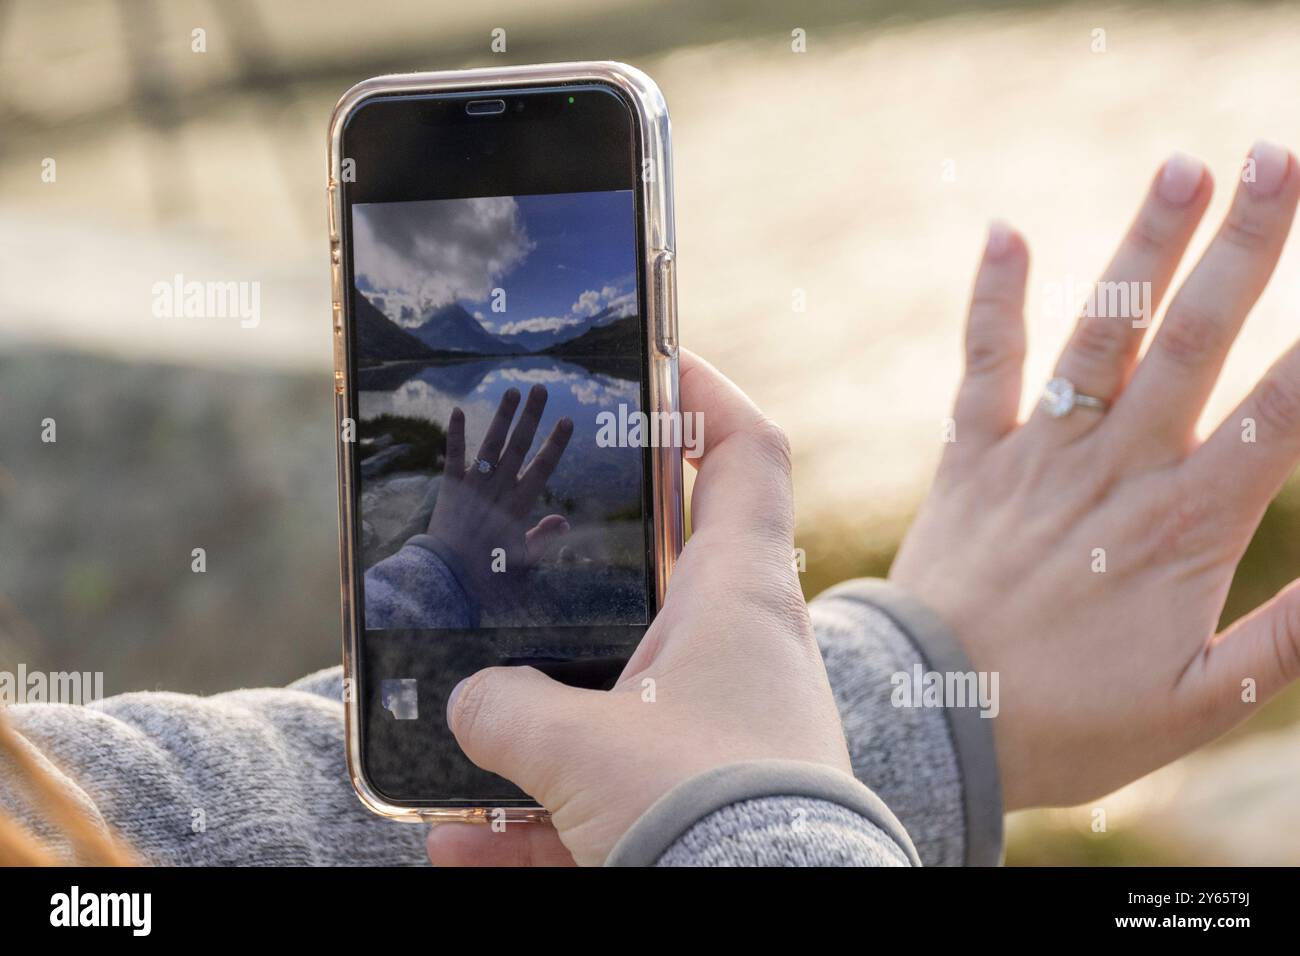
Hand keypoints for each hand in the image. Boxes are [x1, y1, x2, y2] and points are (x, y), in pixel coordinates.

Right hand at [426, 351, 851, 865]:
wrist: (766, 919)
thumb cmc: (702, 812)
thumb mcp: (577, 747)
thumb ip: (506, 710)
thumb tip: (471, 705)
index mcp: (737, 596)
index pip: (745, 452)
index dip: (703, 393)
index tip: (652, 360)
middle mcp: (741, 650)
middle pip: (666, 567)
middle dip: (586, 562)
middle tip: (522, 547)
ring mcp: (725, 724)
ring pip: (620, 695)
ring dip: (539, 723)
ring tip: (461, 753)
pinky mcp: (706, 796)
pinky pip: (610, 790)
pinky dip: (540, 816)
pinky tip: (460, 847)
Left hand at [426, 385, 572, 606]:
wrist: (447, 574)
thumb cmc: (488, 570)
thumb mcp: (523, 559)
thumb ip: (544, 537)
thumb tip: (563, 520)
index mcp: (519, 505)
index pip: (542, 467)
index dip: (555, 443)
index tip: (566, 421)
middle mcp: (498, 488)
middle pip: (519, 446)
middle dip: (531, 416)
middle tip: (540, 389)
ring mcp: (474, 485)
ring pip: (491, 444)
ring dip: (502, 416)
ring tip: (512, 391)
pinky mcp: (450, 486)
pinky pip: (453, 456)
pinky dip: (456, 434)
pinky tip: (458, 410)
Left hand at [891, 143, 1299, 809]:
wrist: (930, 720)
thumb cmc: (1068, 725)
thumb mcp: (1197, 702)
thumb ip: (1285, 639)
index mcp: (1184, 527)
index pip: (1281, 415)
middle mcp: (1115, 471)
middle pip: (1197, 341)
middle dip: (1248, 247)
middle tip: (1284, 159)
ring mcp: (1037, 456)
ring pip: (1101, 334)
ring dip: (1144, 247)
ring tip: (1184, 166)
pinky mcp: (971, 458)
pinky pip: (984, 366)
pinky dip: (993, 300)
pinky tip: (1005, 231)